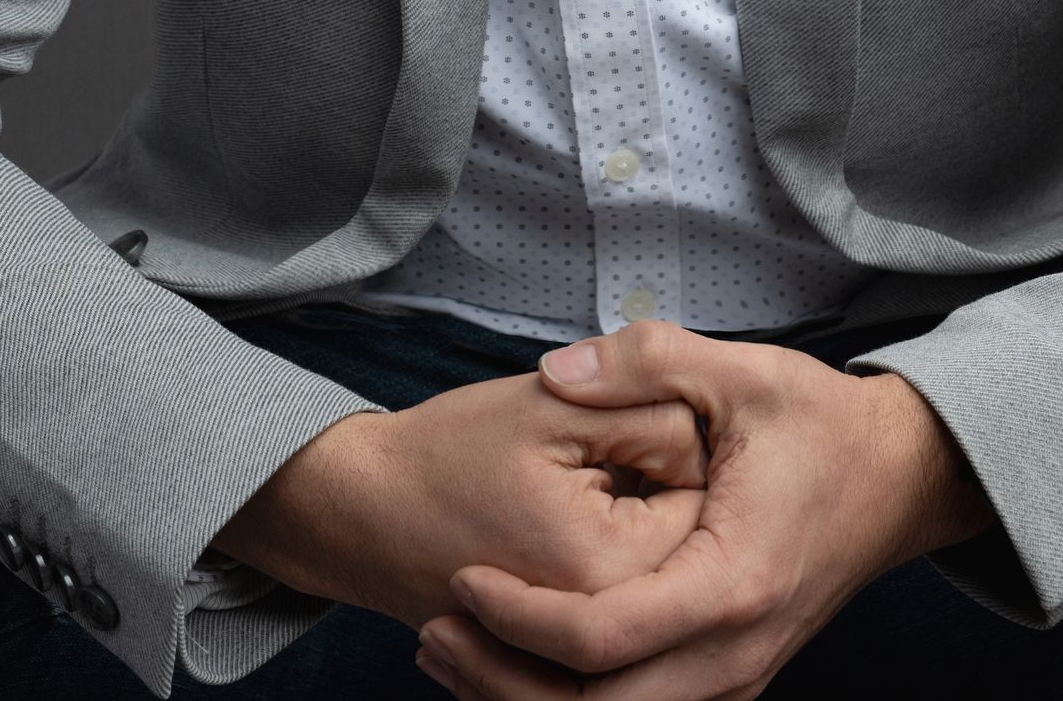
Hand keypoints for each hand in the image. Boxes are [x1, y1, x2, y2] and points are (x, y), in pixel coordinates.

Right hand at [212, 365, 710, 632]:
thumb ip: (645, 408)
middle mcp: (599, 623)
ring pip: (655, 580)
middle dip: (660, 488)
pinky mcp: (554, 658)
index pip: (698, 498)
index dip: (671, 443)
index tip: (619, 426)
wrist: (361, 512)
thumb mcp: (553, 404)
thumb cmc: (449, 451)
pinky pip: (619, 615)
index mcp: (607, 568)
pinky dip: (614, 575)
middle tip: (599, 458)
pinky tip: (573, 532)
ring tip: (583, 494)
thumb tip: (700, 438)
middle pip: (684, 543)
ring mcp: (574, 653)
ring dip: (640, 530)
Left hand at [416, 319, 997, 699]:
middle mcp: (734, 655)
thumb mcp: (739, 371)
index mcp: (732, 584)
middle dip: (504, 684)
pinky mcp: (727, 678)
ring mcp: (735, 678)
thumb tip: (554, 371)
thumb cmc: (817, 424)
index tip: (463, 578)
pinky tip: (513, 660)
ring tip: (453, 651)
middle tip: (435, 632)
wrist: (898, 478)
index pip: (603, 641)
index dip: (521, 619)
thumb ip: (645, 361)